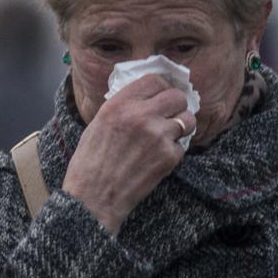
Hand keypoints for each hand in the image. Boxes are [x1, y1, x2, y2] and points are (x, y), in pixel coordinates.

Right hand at [63, 74, 195, 234]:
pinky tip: (157, 159)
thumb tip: (146, 96)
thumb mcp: (99, 123)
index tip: (162, 96)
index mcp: (120, 104)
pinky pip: (182, 146)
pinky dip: (173, 152)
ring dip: (181, 127)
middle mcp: (140, 115)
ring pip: (187, 119)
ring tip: (168, 136)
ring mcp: (157, 136)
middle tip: (169, 116)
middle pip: (177, 97)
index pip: (155, 80)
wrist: (92, 198)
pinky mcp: (168, 157)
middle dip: (176, 105)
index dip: (162, 87)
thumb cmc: (90, 162)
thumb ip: (123, 106)